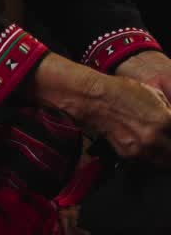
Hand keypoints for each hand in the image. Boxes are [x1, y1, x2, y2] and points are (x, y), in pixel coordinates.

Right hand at [33, 53, 170, 164]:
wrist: (92, 99)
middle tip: (168, 139)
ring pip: (165, 164)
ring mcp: (141, 150)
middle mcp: (155, 139)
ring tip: (163, 146)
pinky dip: (152, 158)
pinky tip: (150, 147)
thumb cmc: (121, 92)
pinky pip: (148, 163)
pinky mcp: (128, 155)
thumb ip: (169, 110)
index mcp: (166, 121)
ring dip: (166, 156)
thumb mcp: (155, 94)